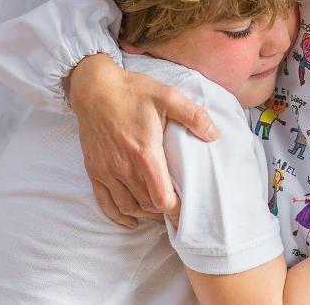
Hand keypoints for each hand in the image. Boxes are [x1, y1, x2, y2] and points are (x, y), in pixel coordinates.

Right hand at [69, 54, 218, 227]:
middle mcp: (124, 167)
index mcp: (145, 153)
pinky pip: (105, 203)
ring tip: (160, 212)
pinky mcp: (94, 170)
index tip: (187, 209)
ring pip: (128, 207)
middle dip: (164, 212)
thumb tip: (215, 134)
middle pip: (147, 205)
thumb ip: (193, 116)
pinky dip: (118, 216)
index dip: (176, 209)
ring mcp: (107, 171)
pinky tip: (131, 220)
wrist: (95, 88)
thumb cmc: (133, 92)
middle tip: (178, 209)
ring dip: (145, 214)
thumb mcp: (168, 96)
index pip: (162, 198)